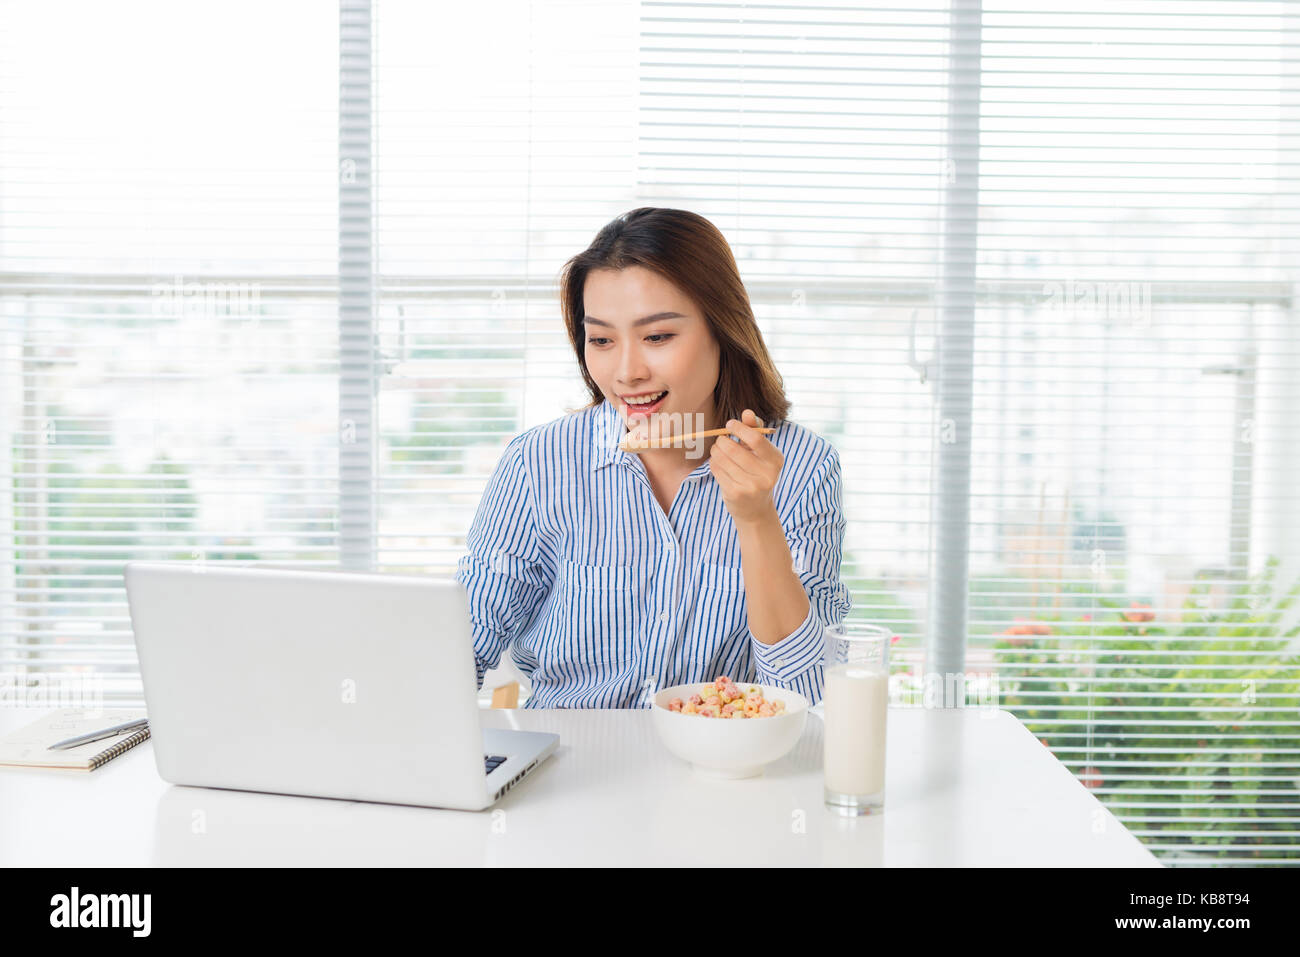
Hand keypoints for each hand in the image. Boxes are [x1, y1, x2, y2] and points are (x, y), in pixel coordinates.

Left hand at [710, 409, 781, 526]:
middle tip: (720, 440)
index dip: (740, 428)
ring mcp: (751, 487)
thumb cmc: (757, 473)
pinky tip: (718, 464)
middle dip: (722, 441)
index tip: (730, 425)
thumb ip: (755, 430)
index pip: (756, 439)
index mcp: (776, 460)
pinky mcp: (735, 494)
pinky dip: (714, 463)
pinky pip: (717, 470)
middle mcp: (767, 475)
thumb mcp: (761, 453)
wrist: (755, 509)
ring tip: (717, 450)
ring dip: (716, 451)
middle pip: (735, 449)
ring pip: (723, 459)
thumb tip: (747, 412)